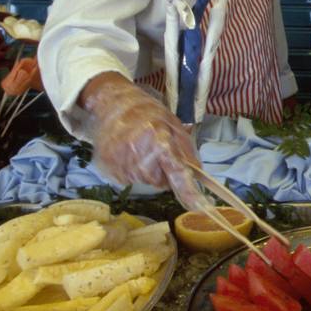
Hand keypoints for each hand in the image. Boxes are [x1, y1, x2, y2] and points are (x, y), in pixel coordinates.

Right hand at [80, 73, 201, 190]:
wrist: (113, 104)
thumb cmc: (147, 113)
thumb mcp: (173, 124)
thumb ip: (186, 150)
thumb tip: (197, 174)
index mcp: (160, 141)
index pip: (178, 173)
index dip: (189, 192)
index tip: (202, 207)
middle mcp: (140, 156)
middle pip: (160, 182)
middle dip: (162, 171)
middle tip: (155, 150)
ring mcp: (122, 164)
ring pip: (144, 181)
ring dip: (146, 169)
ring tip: (139, 147)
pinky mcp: (109, 170)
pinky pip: (128, 179)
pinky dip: (131, 169)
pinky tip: (127, 152)